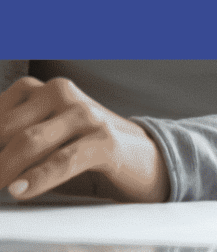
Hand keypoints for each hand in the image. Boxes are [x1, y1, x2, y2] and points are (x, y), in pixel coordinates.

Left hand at [0, 76, 169, 202]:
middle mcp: (62, 93)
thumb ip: (17, 141)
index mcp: (44, 88)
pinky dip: (38, 178)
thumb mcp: (47, 138)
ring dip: (5, 168)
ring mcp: (85, 114)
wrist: (140, 156)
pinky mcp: (104, 141)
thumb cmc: (83, 148)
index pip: (0, 110)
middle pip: (7, 126)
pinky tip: (21, 190)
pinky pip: (63, 160)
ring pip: (31, 141)